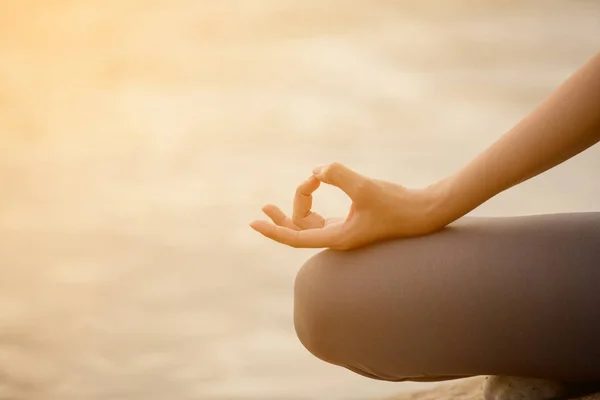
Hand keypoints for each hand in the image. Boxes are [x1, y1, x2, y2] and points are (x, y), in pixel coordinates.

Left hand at [249, 162, 445, 249]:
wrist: (424, 211)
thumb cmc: (397, 204)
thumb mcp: (365, 188)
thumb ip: (338, 175)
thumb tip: (318, 170)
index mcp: (338, 237)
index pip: (296, 238)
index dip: (274, 230)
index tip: (254, 222)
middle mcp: (338, 238)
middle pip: (299, 231)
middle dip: (281, 218)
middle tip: (263, 207)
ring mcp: (344, 231)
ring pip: (310, 224)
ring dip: (299, 206)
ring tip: (297, 185)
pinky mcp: (352, 223)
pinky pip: (322, 217)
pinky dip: (314, 203)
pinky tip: (314, 184)